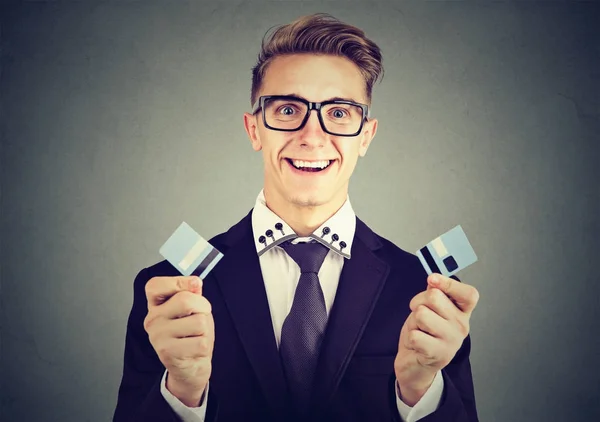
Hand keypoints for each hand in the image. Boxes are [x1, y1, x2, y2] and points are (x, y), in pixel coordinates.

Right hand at [143, 276, 213, 406]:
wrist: (189, 369)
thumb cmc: (191, 337)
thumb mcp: (192, 311)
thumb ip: (192, 295)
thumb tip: (195, 282)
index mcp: (156, 306)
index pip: (155, 285)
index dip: (178, 281)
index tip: (195, 284)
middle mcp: (152, 320)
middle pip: (185, 300)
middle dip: (203, 307)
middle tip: (200, 318)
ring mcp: (158, 337)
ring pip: (198, 321)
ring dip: (205, 329)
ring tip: (196, 337)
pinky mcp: (168, 353)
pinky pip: (200, 341)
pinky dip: (204, 345)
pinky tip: (194, 350)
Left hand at [394, 273, 479, 405]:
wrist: (416, 363)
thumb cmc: (424, 333)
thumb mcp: (431, 309)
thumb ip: (435, 293)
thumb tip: (434, 280)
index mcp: (462, 313)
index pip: (469, 294)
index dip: (450, 284)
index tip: (433, 279)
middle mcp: (461, 326)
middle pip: (434, 297)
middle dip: (419, 302)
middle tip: (420, 316)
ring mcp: (451, 341)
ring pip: (422, 314)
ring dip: (414, 321)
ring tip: (420, 330)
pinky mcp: (438, 354)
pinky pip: (414, 334)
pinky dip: (410, 337)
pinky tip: (418, 344)